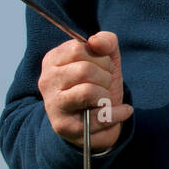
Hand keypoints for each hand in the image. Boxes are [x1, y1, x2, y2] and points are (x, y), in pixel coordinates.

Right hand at [38, 31, 132, 149]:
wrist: (96, 123)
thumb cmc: (98, 85)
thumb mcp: (106, 59)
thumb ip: (106, 42)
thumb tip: (96, 42)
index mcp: (53, 60)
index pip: (78, 48)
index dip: (100, 58)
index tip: (102, 68)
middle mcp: (47, 81)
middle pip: (85, 70)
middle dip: (105, 77)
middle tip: (105, 85)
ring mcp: (53, 104)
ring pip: (88, 92)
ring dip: (106, 96)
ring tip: (105, 100)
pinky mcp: (64, 126)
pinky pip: (98, 116)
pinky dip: (118, 113)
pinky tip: (121, 112)